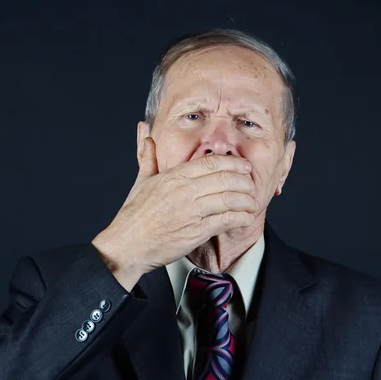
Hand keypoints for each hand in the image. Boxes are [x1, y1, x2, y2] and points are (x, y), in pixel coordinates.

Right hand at [92, 137, 258, 290]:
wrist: (127, 245)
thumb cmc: (134, 215)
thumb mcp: (141, 181)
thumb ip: (148, 157)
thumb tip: (145, 134)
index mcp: (174, 176)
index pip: (211, 162)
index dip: (233, 163)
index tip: (244, 166)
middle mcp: (185, 191)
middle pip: (226, 179)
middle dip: (245, 181)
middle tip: (252, 184)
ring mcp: (192, 212)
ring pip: (229, 199)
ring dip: (247, 200)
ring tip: (253, 202)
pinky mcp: (197, 231)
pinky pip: (226, 221)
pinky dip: (240, 218)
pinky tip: (246, 217)